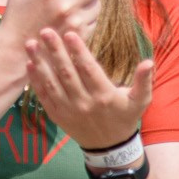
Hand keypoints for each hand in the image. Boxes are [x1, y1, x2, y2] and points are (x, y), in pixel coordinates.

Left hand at [27, 28, 153, 158]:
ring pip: (52, 83)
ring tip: (31, 44)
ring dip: (40, 62)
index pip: (89, 69)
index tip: (70, 33)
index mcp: (104, 96)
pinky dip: (36, 80)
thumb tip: (148, 62)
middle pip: (67, 73)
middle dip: (55, 51)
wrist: (109, 147)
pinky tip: (30, 64)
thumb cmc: (125, 118)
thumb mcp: (140, 101)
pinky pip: (44, 96)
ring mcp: (68, 110)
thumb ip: (144, 81)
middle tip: (46, 31)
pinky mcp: (57, 115)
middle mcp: (84, 102)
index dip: (79, 51)